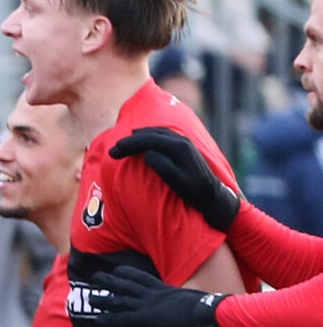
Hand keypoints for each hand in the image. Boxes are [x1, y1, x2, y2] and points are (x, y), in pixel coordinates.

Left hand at [82, 262, 227, 326]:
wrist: (211, 311)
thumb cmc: (213, 312)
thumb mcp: (205, 311)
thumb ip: (206, 324)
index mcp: (166, 290)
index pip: (143, 279)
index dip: (129, 274)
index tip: (118, 270)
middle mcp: (153, 295)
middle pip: (126, 284)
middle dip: (110, 281)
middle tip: (96, 276)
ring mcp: (148, 305)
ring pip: (119, 298)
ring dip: (103, 297)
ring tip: (88, 293)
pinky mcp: (146, 317)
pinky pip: (121, 318)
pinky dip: (108, 319)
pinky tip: (96, 320)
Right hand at [108, 126, 240, 230]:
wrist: (212, 194)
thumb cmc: (194, 191)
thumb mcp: (179, 183)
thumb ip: (164, 167)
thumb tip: (149, 154)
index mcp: (179, 148)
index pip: (149, 140)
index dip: (130, 144)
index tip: (115, 151)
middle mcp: (182, 140)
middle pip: (151, 134)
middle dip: (130, 141)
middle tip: (114, 150)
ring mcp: (183, 141)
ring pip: (156, 133)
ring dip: (138, 137)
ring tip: (123, 143)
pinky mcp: (183, 145)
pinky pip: (161, 135)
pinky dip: (148, 136)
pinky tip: (141, 139)